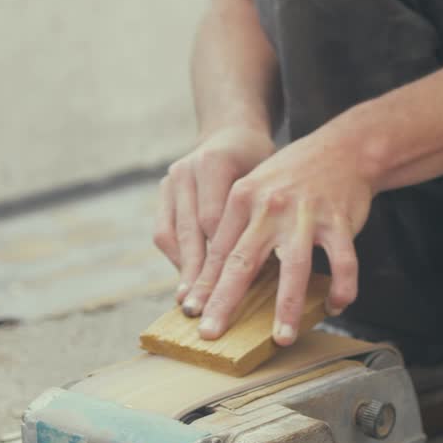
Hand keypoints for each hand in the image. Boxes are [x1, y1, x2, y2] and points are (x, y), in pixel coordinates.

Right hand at [154, 126, 276, 303]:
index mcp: (216, 161)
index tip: (231, 292)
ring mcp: (171, 179)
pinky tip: (187, 281)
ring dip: (183, 271)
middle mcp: (188, 169)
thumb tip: (279, 267)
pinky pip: (163, 232)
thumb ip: (265, 215)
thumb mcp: (271, 181)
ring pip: (171, 235)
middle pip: (191, 232)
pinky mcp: (163, 189)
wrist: (234, 133)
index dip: (221, 259)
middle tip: (203, 309)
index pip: (214, 221)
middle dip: (198, 275)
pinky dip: (176, 258)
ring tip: (190, 302)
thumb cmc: (264, 163)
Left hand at [179, 132, 374, 345]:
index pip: (219, 250)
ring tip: (282, 337)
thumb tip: (215, 273)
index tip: (191, 311)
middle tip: (211, 332)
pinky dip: (342, 288)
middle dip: (225, 301)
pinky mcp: (339, 220)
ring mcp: (306, 214)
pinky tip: (336, 306)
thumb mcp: (256, 188)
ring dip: (288, 308)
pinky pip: (343, 263)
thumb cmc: (293, 176)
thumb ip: (236, 226)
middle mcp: (271, 206)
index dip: (204, 284)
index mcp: (243, 197)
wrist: (345, 148)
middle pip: (243, 262)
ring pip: (295, 269)